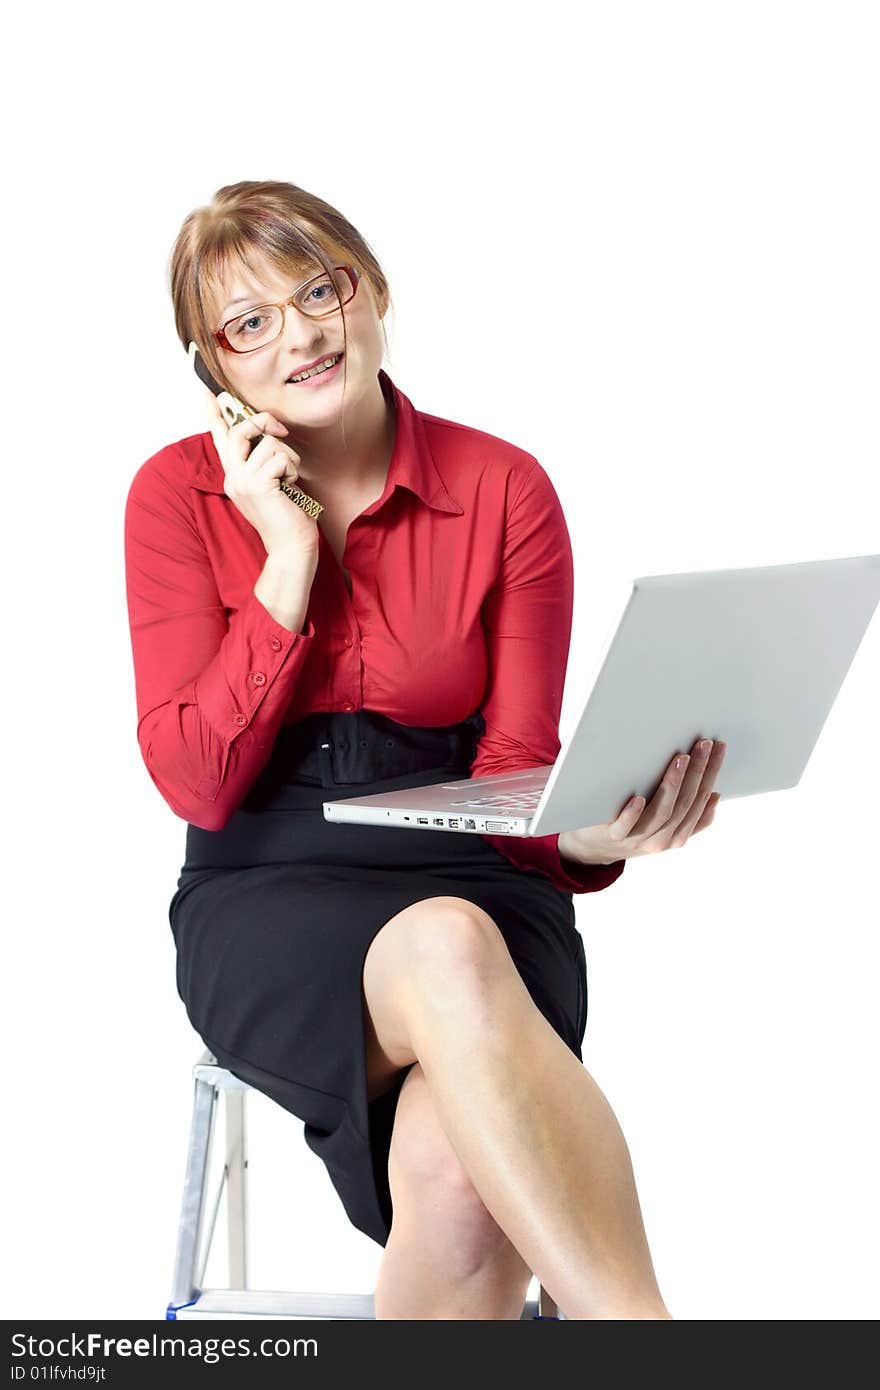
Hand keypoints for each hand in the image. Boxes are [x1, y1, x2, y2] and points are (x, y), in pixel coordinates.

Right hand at [204, 390, 319, 562]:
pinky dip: (291, 470)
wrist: (291, 546)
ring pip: (268, 443)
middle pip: (240, 430)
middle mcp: (232, 477)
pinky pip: (279, 458)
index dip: (215, 415)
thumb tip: (270, 433)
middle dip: (264, 422)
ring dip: (288, 458)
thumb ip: (264, 461)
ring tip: (288, 481)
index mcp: (234, 476)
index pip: (221, 439)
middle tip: (282, 431)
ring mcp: (241, 481)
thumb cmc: (288, 516)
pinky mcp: (256, 484)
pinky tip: (290, 489)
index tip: (209, 394)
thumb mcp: (272, 482)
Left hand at [558, 738, 725, 866]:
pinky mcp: (612, 836)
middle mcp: (661, 839)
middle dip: (698, 772)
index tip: (719, 747)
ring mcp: (637, 839)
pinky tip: (638, 799)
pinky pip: (624, 827)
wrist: (592, 849)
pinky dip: (633, 814)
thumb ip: (686, 815)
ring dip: (672, 785)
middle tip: (704, 744)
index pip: (700, 799)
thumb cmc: (632, 827)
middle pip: (685, 804)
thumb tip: (714, 796)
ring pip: (662, 814)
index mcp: (677, 834)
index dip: (712, 774)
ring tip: (680, 759)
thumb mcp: (662, 825)